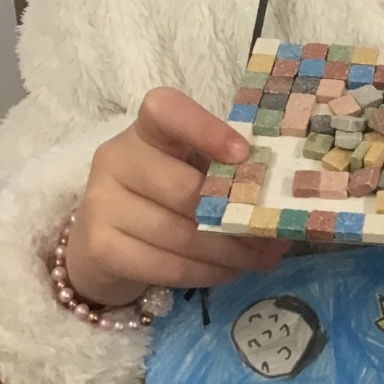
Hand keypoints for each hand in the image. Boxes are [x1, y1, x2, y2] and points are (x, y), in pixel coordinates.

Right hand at [64, 88, 289, 308]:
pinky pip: (165, 264)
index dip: (205, 128)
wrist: (104, 243)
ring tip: (260, 258)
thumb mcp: (190, 170)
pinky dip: (204, 273)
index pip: (166, 111)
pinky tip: (227, 272)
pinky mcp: (100, 247)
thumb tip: (284, 203)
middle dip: (235, 217)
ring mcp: (102, 203)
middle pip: (184, 189)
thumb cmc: (161, 197)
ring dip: (228, 252)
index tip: (243, 155)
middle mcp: (116, 159)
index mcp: (145, 130)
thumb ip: (226, 175)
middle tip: (272, 232)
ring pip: (180, 234)